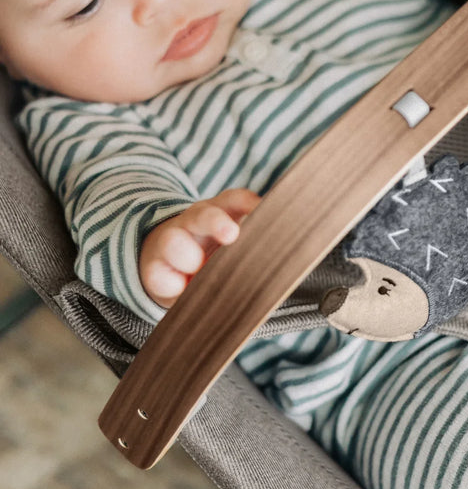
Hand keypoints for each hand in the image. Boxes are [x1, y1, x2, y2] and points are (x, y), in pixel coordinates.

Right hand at [139, 188, 260, 307]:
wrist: (172, 264)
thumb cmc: (219, 255)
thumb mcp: (240, 246)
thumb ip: (260, 247)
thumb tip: (291, 260)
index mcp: (223, 212)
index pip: (236, 200)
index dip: (248, 203)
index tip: (260, 209)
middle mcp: (197, 221)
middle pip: (205, 214)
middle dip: (216, 222)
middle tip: (231, 235)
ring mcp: (173, 241)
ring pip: (174, 240)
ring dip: (188, 257)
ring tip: (199, 270)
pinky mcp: (154, 267)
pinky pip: (159, 273)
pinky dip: (171, 283)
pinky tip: (181, 289)